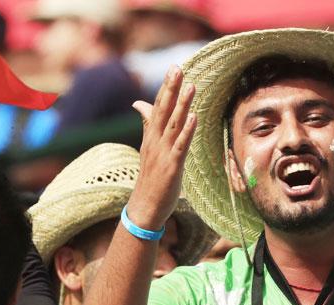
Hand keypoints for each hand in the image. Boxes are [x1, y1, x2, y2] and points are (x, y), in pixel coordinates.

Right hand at [126, 66, 196, 229]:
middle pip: (163, 110)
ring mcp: (163, 153)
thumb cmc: (150, 179)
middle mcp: (155, 142)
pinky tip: (193, 117)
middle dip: (171, 89)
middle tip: (178, 68)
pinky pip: (180, 146)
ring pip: (173, 125)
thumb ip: (148, 125)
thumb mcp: (149, 148)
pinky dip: (187, 131)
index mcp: (151, 137)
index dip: (166, 88)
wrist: (144, 207)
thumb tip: (139, 103)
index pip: (158, 107)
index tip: (174, 69)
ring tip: (191, 86)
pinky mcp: (172, 166)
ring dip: (182, 105)